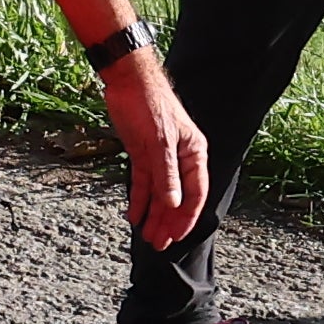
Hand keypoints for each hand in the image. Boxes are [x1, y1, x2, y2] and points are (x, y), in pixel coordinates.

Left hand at [102, 37, 210, 247]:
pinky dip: (138, 199)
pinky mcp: (142, 153)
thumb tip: (174, 204)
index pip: (195, 193)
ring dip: (153, 215)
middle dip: (168, 221)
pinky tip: (133, 215)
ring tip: (146, 236)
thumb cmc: (150, 103)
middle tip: (158, 243)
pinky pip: (143, 182)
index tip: (176, 236)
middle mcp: (180, 158)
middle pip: (177, 198)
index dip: (187, 217)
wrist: (128, 80)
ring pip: (160, 193)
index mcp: (194, 154)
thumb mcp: (159, 141)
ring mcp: (161, 157)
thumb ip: (166, 174)